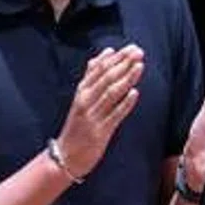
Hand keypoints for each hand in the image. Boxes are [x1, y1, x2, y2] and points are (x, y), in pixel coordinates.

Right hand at [56, 45, 143, 178]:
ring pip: (110, 93)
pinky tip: (135, 93)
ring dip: (126, 78)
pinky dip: (124, 104)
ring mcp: (92, 116)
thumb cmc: (77, 127)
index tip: (131, 48)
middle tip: (138, 52)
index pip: (99, 70)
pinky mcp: (100, 132)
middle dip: (123, 64)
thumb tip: (101, 56)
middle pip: (106, 78)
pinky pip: (114, 116)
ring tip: (139, 66)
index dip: (116, 58)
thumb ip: (91, 77)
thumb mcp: (80, 99)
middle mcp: (85, 101)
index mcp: (82, 92)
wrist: (65, 156)